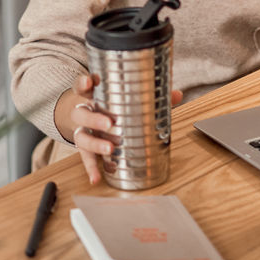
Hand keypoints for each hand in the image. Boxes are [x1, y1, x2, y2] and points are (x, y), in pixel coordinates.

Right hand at [55, 73, 181, 186]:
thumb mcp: (124, 97)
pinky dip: (91, 168)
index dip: (85, 83)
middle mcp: (84, 112)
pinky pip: (85, 158)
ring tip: (109, 149)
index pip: (84, 86)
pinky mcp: (84, 148)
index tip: (90, 81)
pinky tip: (97, 178)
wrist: (85, 118)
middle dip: (95, 119)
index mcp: (93, 96)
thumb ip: (149, 96)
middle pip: (82, 114)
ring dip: (95, 143)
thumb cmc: (110, 105)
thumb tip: (177, 94)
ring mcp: (83, 130)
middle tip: (110, 124)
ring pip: (82, 136)